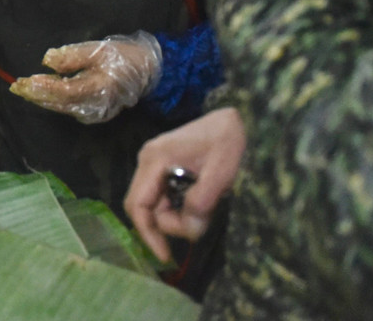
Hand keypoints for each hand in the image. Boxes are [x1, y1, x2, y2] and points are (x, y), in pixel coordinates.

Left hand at [10, 32, 161, 123]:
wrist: (149, 72)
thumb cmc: (124, 57)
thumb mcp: (99, 50)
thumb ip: (72, 56)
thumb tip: (47, 60)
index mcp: (98, 89)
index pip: (64, 91)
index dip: (43, 87)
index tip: (25, 81)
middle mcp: (95, 106)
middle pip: (59, 103)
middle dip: (36, 95)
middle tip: (16, 87)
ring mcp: (95, 113)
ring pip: (62, 108)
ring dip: (42, 99)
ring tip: (23, 89)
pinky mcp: (94, 113)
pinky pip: (69, 108)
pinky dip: (54, 101)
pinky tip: (43, 92)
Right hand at [124, 107, 245, 261]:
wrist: (235, 117)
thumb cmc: (228, 140)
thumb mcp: (221, 171)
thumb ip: (202, 200)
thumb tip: (189, 229)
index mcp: (155, 159)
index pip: (137, 204)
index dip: (148, 233)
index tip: (166, 255)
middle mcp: (147, 162)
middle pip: (145, 207)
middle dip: (169, 225)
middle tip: (200, 225)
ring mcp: (154, 164)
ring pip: (155, 205)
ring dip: (178, 216)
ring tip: (208, 208)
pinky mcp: (164, 167)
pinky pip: (164, 197)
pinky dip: (180, 207)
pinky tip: (201, 201)